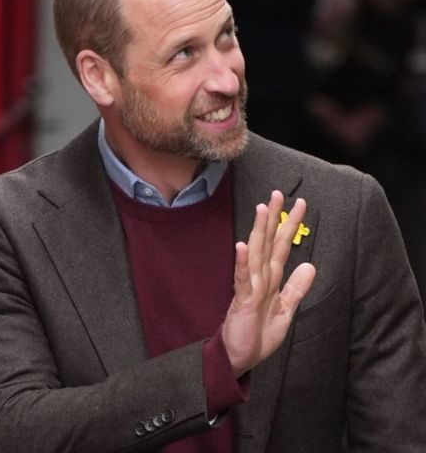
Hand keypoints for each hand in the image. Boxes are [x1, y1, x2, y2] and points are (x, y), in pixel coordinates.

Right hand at [222, 191, 315, 376]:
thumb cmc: (258, 334)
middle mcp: (259, 278)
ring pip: (255, 254)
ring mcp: (249, 288)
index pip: (281, 246)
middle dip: (274, 218)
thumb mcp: (286, 310)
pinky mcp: (242, 301)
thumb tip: (309, 265)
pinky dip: (242, 263)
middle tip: (278, 193)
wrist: (240, 357)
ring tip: (261, 210)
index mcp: (271, 279)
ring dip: (258, 232)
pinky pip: (243, 279)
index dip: (289, 225)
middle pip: (267, 242)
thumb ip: (296, 288)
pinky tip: (242, 247)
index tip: (299, 204)